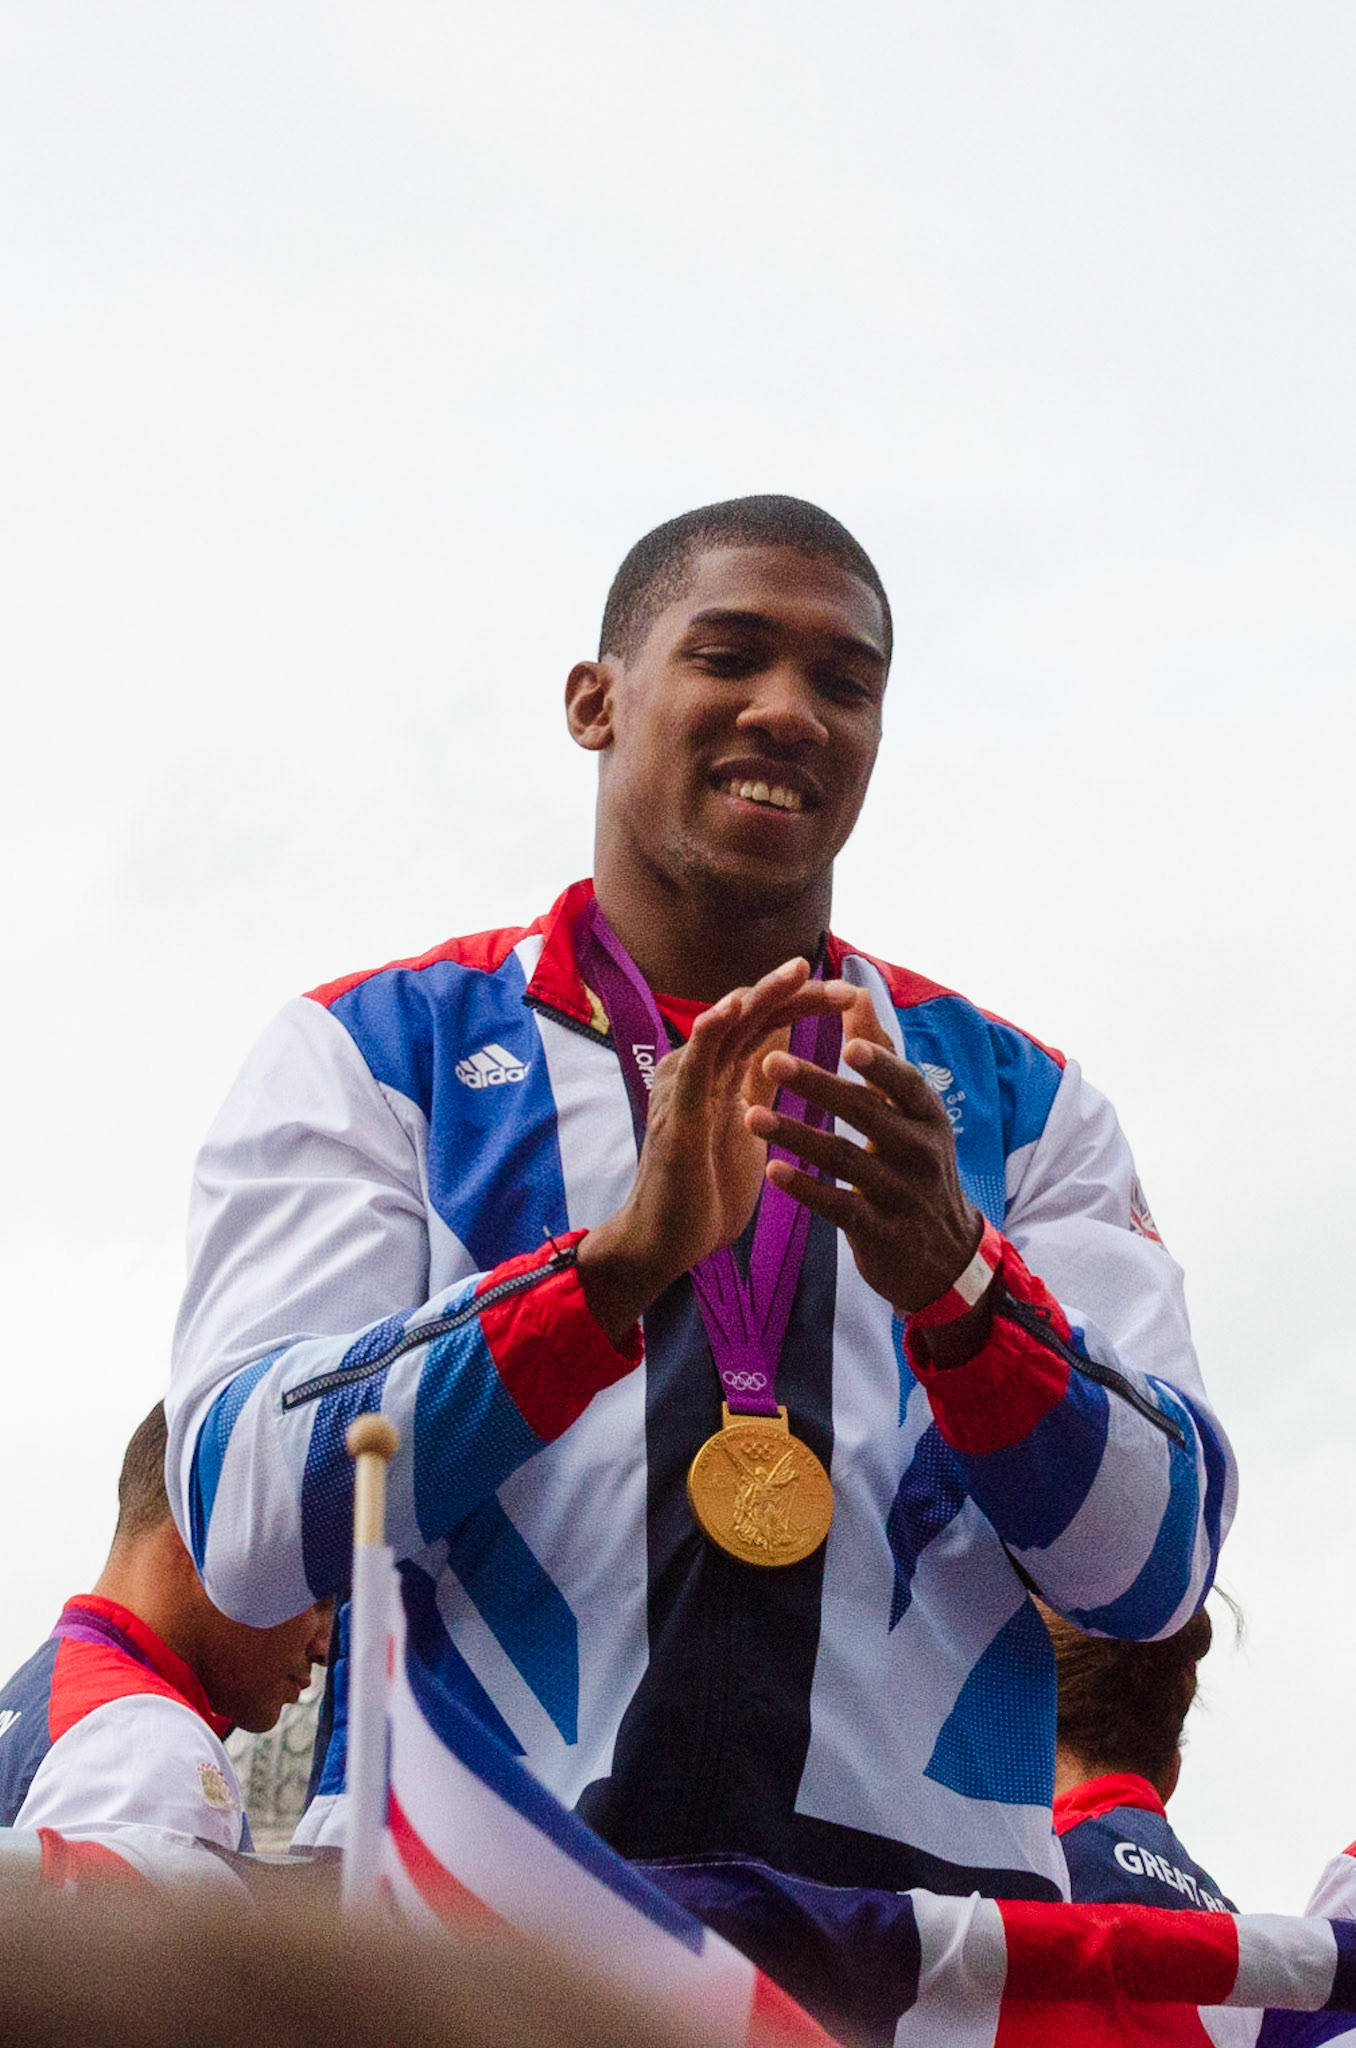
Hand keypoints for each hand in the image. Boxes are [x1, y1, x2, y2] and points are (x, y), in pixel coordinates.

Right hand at [577, 961, 862, 1342]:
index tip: (852, 995)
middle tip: (844, 980)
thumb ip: (759, 1082)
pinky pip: (693, 1064)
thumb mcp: (747, 1123)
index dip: (805, 1004)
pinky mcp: (676, 1113)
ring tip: (798, 971)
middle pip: (751, 1015)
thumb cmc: (705, 1187)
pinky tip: (733, 1009)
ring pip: (725, 1026)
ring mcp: (683, 1085)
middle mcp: (698, 1068)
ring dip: (763, 997)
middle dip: (797, 993)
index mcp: (719, 1072)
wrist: (667, 1241)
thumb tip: (785, 1042)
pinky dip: (711, 1030)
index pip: (766, 1023)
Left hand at [745, 1035, 991, 1358]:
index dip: (879, 1062)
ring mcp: (903, 1193)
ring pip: (845, 1159)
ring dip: (796, 1136)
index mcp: (928, 1116)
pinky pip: (839, 1206)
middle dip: (818, 1086)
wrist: (943, 1257)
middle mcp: (921, 1151)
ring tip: (750, 1116)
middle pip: (866, 1113)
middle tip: (769, 1061)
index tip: (847, 1040)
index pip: (905, 1082)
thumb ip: (881, 1055)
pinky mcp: (881, 1232)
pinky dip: (806, 1188)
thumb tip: (855, 991)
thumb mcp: (911, 1114)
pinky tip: (771, 1171)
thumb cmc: (917, 1167)